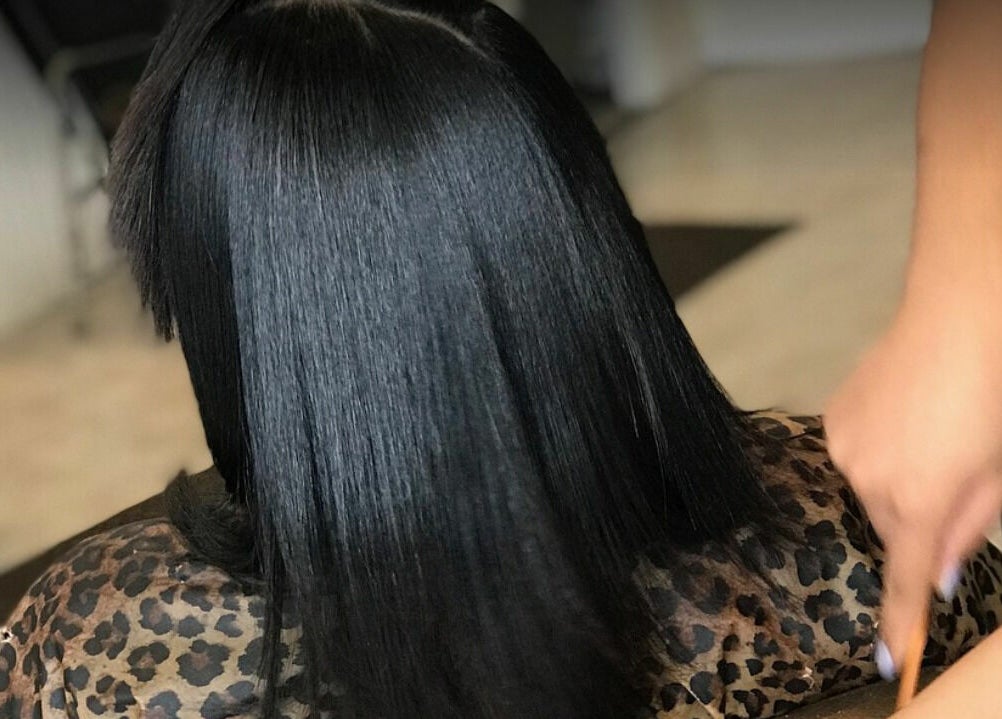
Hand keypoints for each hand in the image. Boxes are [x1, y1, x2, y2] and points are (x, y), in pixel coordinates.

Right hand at [825, 285, 1001, 678]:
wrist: (959, 317)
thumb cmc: (993, 391)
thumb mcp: (998, 471)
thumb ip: (966, 528)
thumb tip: (938, 572)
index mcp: (919, 499)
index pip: (904, 577)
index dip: (900, 622)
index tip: (893, 661)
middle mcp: (870, 480)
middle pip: (891, 527)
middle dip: (918, 518)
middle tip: (953, 473)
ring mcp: (845, 448)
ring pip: (871, 490)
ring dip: (897, 479)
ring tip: (929, 433)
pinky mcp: (833, 421)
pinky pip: (855, 456)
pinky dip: (878, 451)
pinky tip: (904, 416)